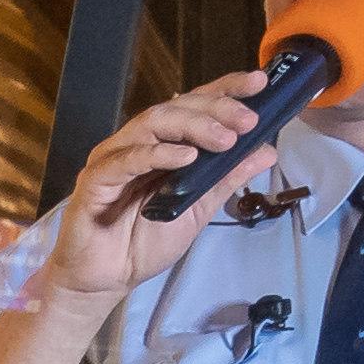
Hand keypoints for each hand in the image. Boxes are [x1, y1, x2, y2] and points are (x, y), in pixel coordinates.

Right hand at [32, 70, 272, 305]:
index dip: (225, 89)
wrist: (108, 280)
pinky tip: (186, 157)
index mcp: (162, 144)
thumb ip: (227, 178)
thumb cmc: (144, 244)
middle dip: (215, 109)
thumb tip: (268, 150)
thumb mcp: (199, 208)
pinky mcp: (95, 180)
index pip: (193, 104)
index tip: (259, 83)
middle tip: (247, 121)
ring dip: (192, 126)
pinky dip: (158, 154)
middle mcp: (137, 143)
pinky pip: (126, 160)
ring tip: (224, 139)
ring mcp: (114, 158)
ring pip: (151, 123)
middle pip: (175, 107)